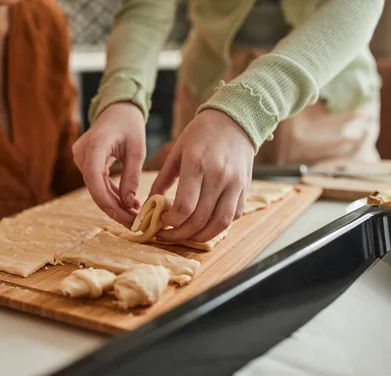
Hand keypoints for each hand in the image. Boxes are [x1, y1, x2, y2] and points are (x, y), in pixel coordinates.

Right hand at [72, 102, 145, 225]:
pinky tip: (129, 206)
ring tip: (136, 217)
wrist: (117, 109)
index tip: (124, 217)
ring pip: (96, 189)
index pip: (94, 178)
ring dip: (114, 204)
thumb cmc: (129, 124)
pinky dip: (112, 195)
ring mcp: (81, 159)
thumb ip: (131, 177)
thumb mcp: (137, 150)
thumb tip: (129, 204)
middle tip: (136, 223)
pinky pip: (98, 183)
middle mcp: (82, 153)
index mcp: (94, 145)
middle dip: (115, 208)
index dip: (106, 201)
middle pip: (95, 188)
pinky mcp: (86, 163)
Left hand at [151, 109, 253, 242]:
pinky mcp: (245, 188)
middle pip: (200, 219)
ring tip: (185, 235)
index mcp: (196, 164)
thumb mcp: (176, 151)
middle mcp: (219, 176)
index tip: (161, 221)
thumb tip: (149, 204)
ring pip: (219, 224)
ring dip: (200, 236)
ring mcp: (235, 183)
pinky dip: (217, 226)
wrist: (235, 120)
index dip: (170, 221)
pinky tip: (204, 224)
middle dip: (180, 234)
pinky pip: (233, 216)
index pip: (184, 206)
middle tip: (167, 234)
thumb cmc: (201, 134)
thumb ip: (162, 179)